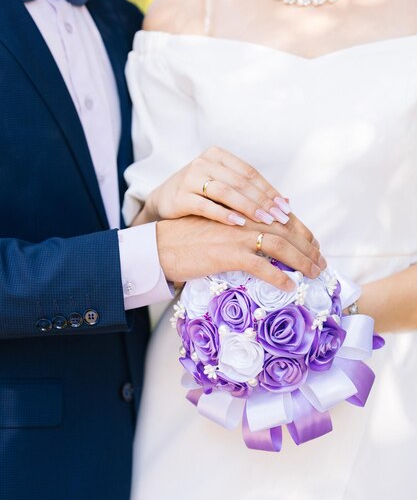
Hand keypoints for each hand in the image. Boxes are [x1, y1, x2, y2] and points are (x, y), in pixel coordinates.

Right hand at [137, 147, 291, 227]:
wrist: (162, 202)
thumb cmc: (199, 196)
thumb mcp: (223, 189)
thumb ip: (250, 192)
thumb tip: (287, 203)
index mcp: (218, 156)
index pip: (250, 173)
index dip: (270, 190)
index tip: (286, 209)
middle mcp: (204, 162)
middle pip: (241, 182)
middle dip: (264, 201)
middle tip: (281, 218)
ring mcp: (190, 178)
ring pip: (226, 192)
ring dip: (248, 207)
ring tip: (265, 222)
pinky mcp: (180, 196)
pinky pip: (206, 205)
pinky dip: (224, 215)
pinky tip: (239, 224)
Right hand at [156, 216, 325, 288]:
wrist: (162, 245)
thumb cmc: (189, 239)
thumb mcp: (219, 227)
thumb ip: (242, 228)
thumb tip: (264, 236)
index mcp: (245, 211)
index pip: (284, 219)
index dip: (304, 233)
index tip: (316, 247)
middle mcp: (245, 219)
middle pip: (288, 231)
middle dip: (310, 249)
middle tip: (322, 264)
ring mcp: (238, 236)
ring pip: (281, 246)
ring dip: (302, 261)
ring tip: (315, 275)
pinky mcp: (229, 254)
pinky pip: (262, 267)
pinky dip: (279, 277)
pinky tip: (290, 287)